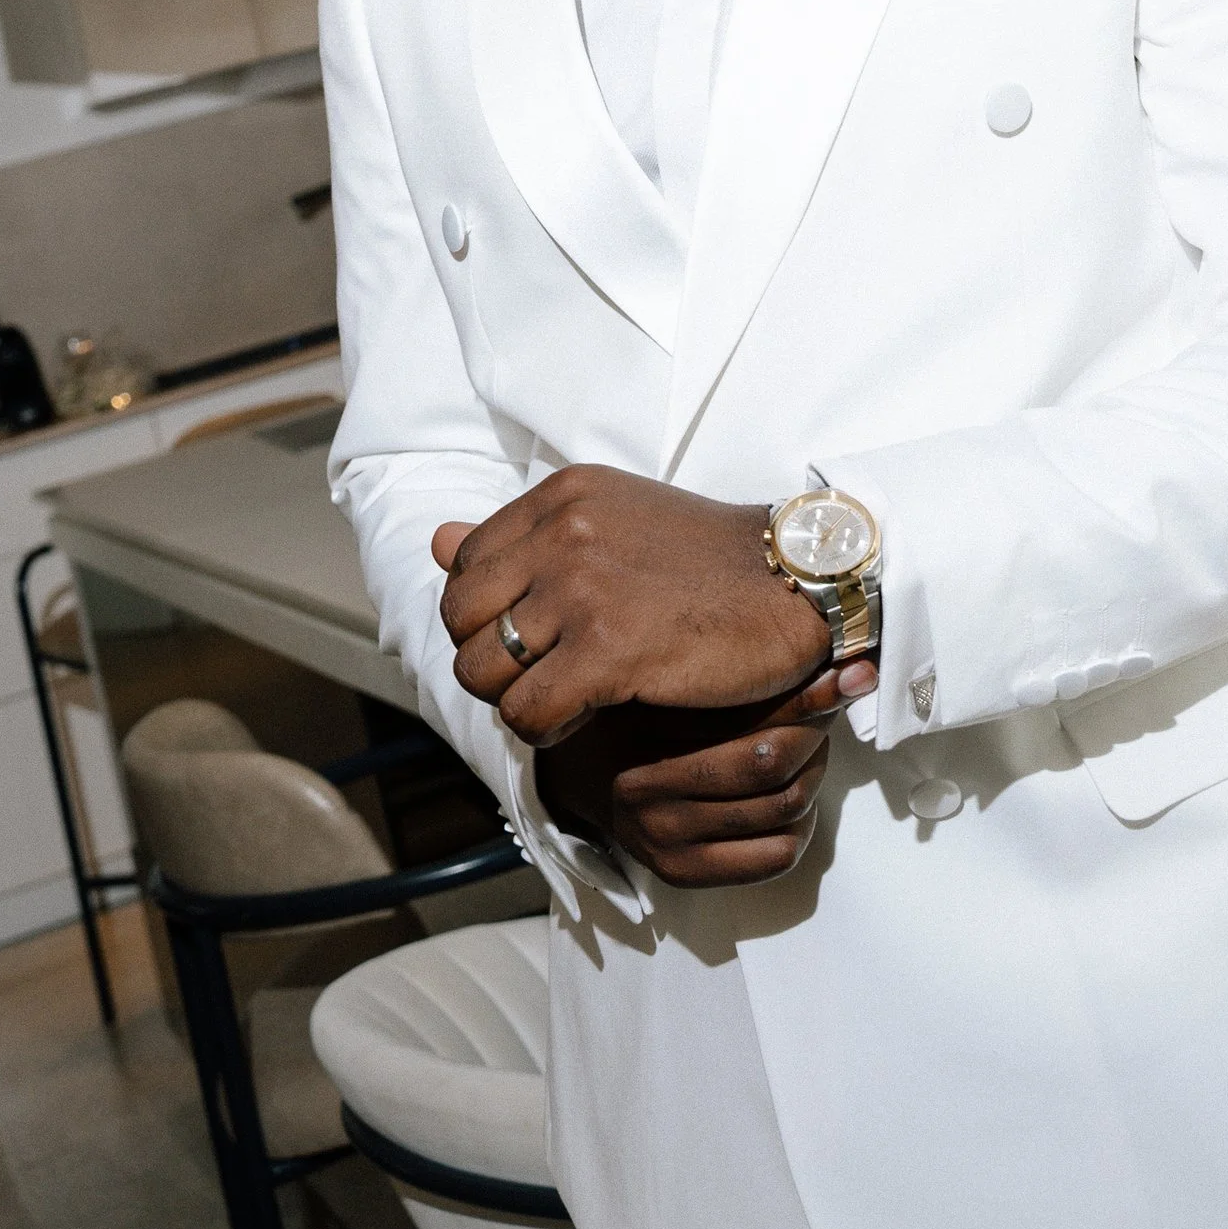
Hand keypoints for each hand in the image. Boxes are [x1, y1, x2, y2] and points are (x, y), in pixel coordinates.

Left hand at [433, 465, 832, 743]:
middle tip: (540, 675)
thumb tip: (435, 540)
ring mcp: (583, 590)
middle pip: (459, 619)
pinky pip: (525, 713)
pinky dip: (544, 731)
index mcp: (561, 496)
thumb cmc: (705, 560)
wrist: (792, 583)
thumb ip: (524, 537)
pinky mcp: (609, 651)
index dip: (486, 614)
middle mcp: (563, 533)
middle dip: (487, 659)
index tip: (530, 637)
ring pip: (481, 670)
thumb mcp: (610, 520)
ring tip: (563, 699)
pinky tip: (584, 719)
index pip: (465, 565)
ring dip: (514, 699)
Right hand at [534, 675, 861, 887]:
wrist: (576, 769)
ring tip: (806, 752)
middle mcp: (647, 789)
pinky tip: (789, 802)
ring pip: (782, 809)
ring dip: (812, 776)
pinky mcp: (678, 873)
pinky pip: (774, 857)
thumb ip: (742, 673)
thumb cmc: (636, 707)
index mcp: (642, 729)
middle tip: (822, 713)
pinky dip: (799, 827)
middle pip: (773, 765)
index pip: (756, 721)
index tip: (849, 676)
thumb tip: (841, 662)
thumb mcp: (672, 677)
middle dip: (815, 733)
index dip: (813, 699)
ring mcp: (661, 839)